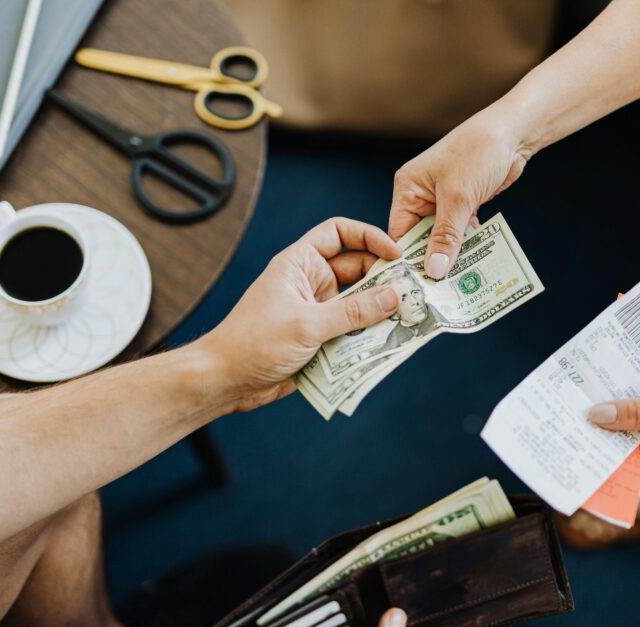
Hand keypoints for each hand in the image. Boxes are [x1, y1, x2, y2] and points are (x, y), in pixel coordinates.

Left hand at [195, 217, 402, 411]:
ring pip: (359, 303)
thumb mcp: (307, 324)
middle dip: (384, 279)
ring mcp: (317, 311)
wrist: (226, 381)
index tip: (395, 253)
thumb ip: (353, 312)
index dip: (369, 237)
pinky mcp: (322, 338)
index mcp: (300, 263)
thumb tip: (394, 297)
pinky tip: (391, 341)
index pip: (339, 233)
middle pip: (358, 270)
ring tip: (410, 317)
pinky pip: (353, 330)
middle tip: (413, 291)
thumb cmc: (254, 342)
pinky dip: (370, 335)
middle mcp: (311, 282)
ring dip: (380, 311)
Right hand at [390, 109, 531, 279]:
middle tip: (438, 293)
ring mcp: (443, 201)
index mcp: (407, 189)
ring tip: (456, 285)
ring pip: (442, 238)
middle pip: (420, 239)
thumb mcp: (458, 197)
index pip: (399, 233)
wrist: (514, 132)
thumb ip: (446, 236)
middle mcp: (420, 195)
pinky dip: (466, 246)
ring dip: (451, 256)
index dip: (406, 260)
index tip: (415, 288)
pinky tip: (473, 265)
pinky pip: (459, 232)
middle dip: (431, 262)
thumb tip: (435, 270)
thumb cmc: (478, 151)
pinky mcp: (463, 204)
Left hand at [587, 349, 639, 482]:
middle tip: (576, 419)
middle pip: (635, 445)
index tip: (581, 444)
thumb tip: (598, 416)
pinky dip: (632, 398)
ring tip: (586, 402)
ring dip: (619, 412)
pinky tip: (610, 387)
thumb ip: (637, 413)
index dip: (610, 455)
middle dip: (611, 431)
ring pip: (639, 424)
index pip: (639, 466)